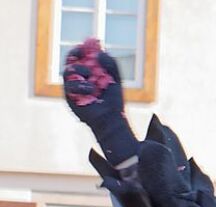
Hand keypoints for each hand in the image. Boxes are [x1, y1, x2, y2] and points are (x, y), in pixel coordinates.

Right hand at [63, 38, 138, 164]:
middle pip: (70, 61)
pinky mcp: (69, 97)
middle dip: (75, 55)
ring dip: (81, 71)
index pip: (80, 57)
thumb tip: (100, 51)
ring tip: (93, 79)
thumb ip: (110, 64)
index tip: (86, 45)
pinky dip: (80, 85)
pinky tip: (90, 89)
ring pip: (68, 71)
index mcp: (88, 73)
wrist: (111, 120)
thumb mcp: (115, 80)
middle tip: (81, 52)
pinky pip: (69, 84)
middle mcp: (77, 79)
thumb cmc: (113, 102)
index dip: (81, 49)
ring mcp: (72, 88)